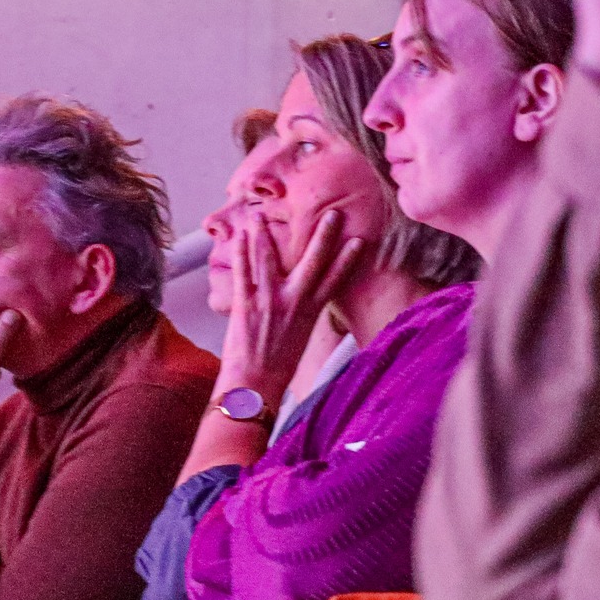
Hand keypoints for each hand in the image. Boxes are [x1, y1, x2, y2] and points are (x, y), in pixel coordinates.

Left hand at [217, 209, 366, 401]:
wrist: (255, 385)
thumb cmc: (278, 366)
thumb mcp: (299, 337)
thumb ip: (302, 314)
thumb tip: (302, 300)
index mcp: (310, 313)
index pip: (334, 281)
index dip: (347, 260)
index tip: (358, 241)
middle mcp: (294, 303)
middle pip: (312, 263)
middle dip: (323, 236)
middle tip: (332, 214)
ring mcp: (270, 302)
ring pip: (269, 260)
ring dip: (265, 234)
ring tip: (261, 215)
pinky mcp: (246, 305)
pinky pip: (243, 272)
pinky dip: (241, 252)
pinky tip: (240, 235)